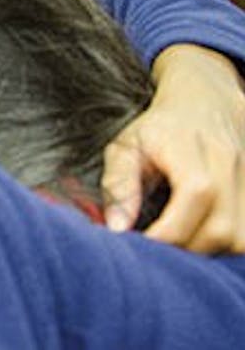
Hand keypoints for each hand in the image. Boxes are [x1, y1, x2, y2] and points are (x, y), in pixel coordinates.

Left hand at [102, 44, 244, 251]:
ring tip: (181, 239)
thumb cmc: (157, 128)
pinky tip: (202, 236)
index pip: (195, 195)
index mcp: (191, 146)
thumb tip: (117, 228)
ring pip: (242, 238)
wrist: (203, 99)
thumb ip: (119, 184)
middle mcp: (228, 161)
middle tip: (158, 244)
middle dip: (186, 247)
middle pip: (222, 226)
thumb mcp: (125, 146)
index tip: (143, 244)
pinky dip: (227, 244)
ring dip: (210, 250)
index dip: (170, 231)